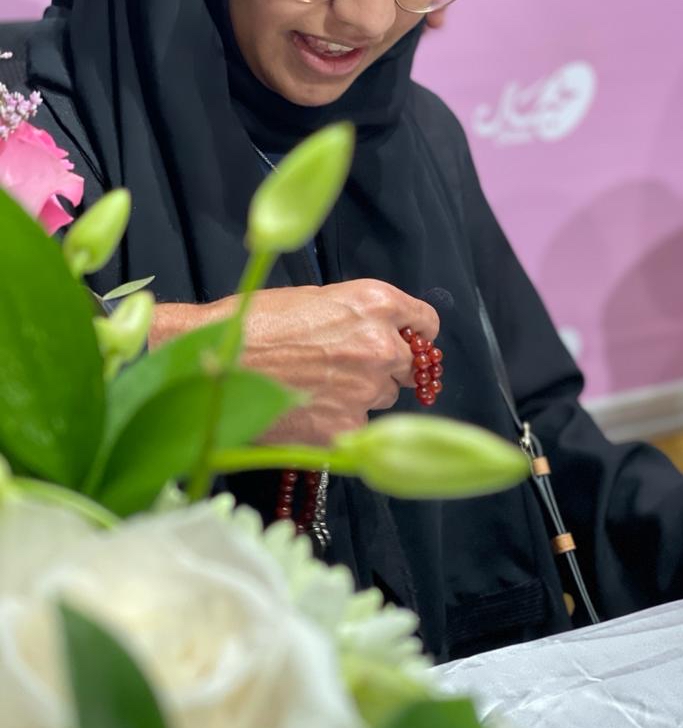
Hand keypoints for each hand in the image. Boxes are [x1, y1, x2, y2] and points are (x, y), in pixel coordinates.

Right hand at [150, 280, 439, 445]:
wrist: (211, 362)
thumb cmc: (253, 321)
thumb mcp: (314, 298)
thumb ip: (358, 314)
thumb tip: (384, 331)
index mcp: (375, 303)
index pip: (426, 324)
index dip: (415, 334)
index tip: (408, 341)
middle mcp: (380, 345)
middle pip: (409, 366)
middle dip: (387, 367)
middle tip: (348, 367)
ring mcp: (365, 391)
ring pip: (383, 398)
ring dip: (361, 395)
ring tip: (316, 386)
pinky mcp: (345, 429)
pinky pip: (357, 427)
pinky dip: (337, 422)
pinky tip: (304, 409)